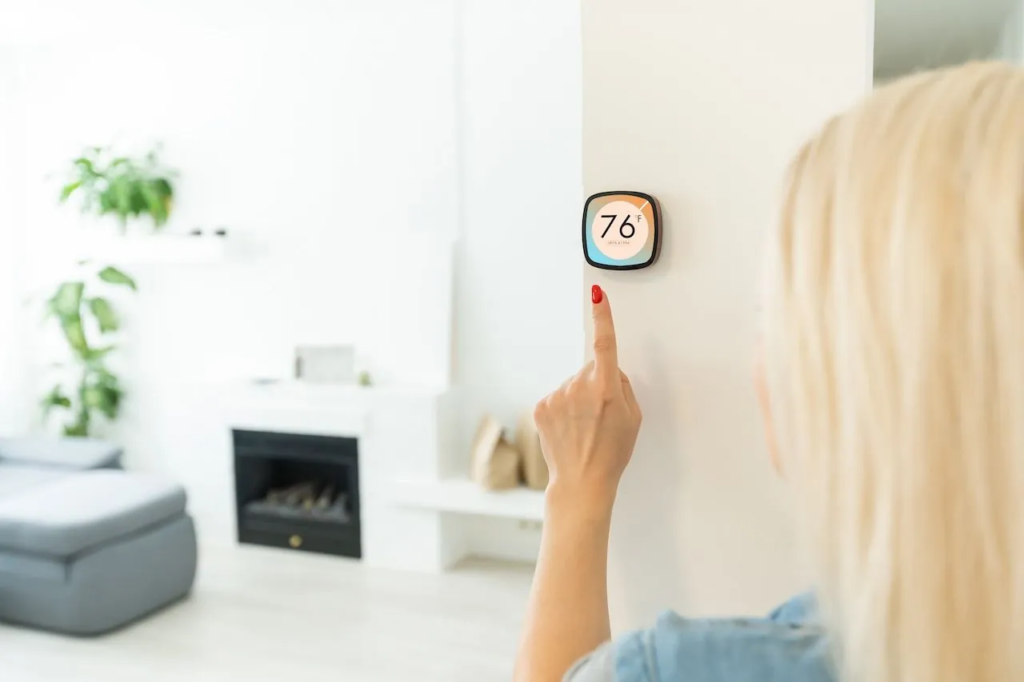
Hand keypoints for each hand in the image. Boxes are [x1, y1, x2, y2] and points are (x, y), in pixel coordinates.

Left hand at [533, 285, 641, 510]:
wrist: (581, 481)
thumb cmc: (612, 452)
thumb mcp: (634, 418)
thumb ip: (624, 387)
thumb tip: (611, 371)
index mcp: (607, 388)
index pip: (605, 343)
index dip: (603, 316)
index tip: (598, 294)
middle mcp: (579, 388)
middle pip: (590, 371)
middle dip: (596, 384)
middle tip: (601, 416)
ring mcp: (558, 396)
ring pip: (572, 385)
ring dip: (579, 399)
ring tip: (584, 428)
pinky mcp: (542, 407)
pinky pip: (557, 398)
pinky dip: (563, 410)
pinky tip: (569, 430)